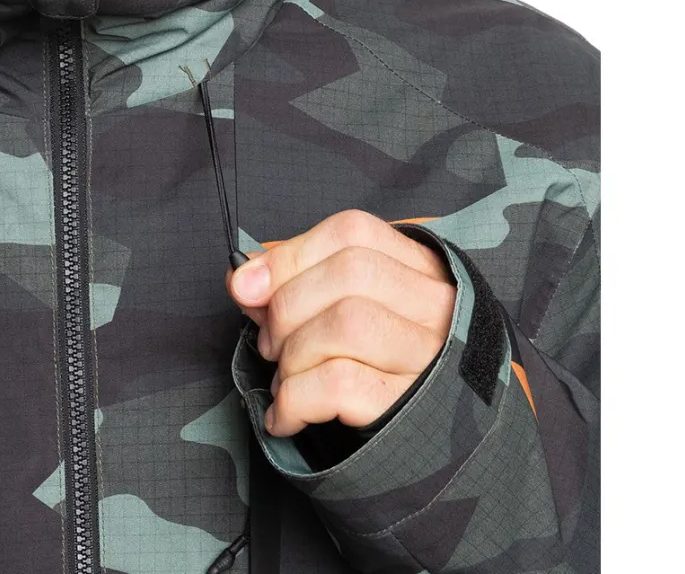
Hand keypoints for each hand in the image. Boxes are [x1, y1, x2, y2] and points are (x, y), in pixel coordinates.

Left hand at [226, 210, 454, 436]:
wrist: (431, 451)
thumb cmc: (375, 369)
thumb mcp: (346, 312)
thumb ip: (296, 283)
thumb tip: (244, 276)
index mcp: (421, 270)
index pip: (354, 233)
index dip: (290, 255)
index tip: (246, 285)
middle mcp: (439, 308)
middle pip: (351, 272)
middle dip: (288, 306)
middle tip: (270, 344)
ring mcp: (434, 359)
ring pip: (349, 323)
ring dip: (294, 354)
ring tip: (284, 380)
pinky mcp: (415, 410)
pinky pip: (343, 384)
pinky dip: (296, 399)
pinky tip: (286, 416)